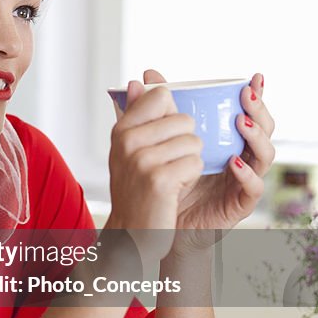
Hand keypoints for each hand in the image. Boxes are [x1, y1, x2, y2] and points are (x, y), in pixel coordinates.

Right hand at [106, 79, 203, 265]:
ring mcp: (142, 159)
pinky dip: (191, 178)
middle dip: (186, 143)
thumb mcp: (130, 150)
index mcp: (122, 129)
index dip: (173, 115)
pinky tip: (174, 189)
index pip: (161, 96)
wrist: (130, 235)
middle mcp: (128, 140)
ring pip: (194, 142)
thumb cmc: (135, 191)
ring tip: (170, 178)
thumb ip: (137, 114)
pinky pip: (196, 163)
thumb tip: (137, 81)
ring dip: (190, 162)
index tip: (165, 138)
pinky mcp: (159, 179)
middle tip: (166, 165)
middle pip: (184, 119)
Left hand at [140, 70, 274, 255]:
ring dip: (256, 137)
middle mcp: (242, 157)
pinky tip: (233, 162)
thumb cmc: (167, 180)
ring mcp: (243, 180)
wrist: (161, 222)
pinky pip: (253, 188)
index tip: (253, 78)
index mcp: (228, 140)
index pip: (248, 114)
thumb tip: (146, 76)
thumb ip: (157, 109)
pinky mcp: (240, 204)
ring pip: (265, 156)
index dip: (256, 96)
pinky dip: (247, 174)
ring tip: (241, 123)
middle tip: (246, 96)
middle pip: (265, 131)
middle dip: (260, 111)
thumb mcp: (160, 141)